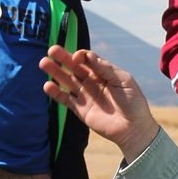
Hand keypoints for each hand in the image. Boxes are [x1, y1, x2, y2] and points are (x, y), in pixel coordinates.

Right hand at [40, 47, 159, 162]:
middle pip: (75, 67)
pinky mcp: (80, 110)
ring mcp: (86, 96)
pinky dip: (56, 93)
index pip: (88, 60)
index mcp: (105, 73)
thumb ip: (106, 69)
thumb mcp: (124, 81)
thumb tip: (89, 56)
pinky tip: (47, 86)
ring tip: (44, 63)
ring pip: (67, 81)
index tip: (78, 57)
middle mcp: (93, 82)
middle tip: (52, 50)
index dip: (81, 56)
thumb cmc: (134, 102)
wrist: (133, 128)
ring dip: (56, 72)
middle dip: (63, 58)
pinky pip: (66, 99)